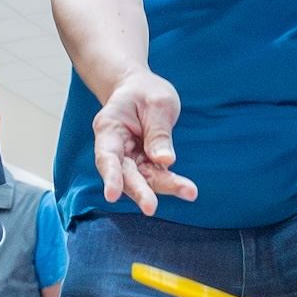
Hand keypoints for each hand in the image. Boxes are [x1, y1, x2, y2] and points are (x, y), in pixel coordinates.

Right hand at [92, 67, 196, 214]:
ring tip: (189, 191)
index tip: (112, 195)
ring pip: (143, 179)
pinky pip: (155, 176)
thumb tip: (165, 161)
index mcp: (109, 128)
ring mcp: (128, 158)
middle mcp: (114, 148)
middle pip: (125, 174)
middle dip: (139, 191)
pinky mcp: (143, 163)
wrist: (139, 88)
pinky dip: (170, 183)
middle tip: (151, 208)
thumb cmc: (145, 92)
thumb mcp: (157, 103)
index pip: (107, 156)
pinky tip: (186, 189)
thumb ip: (159, 132)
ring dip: (164, 188)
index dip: (110, 176)